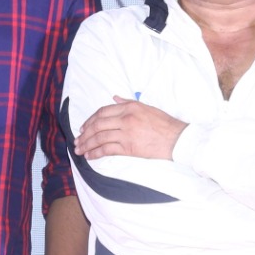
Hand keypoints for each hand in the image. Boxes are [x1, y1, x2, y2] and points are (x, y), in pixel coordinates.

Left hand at [73, 96, 187, 160]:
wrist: (177, 139)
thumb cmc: (164, 124)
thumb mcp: (146, 107)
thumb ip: (128, 102)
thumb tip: (114, 98)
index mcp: (129, 107)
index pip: (103, 112)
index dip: (90, 120)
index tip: (84, 127)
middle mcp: (126, 118)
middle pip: (98, 124)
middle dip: (85, 133)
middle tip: (78, 139)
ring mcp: (126, 133)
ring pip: (100, 137)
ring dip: (87, 144)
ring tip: (79, 149)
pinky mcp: (129, 147)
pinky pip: (107, 150)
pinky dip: (96, 153)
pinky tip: (89, 156)